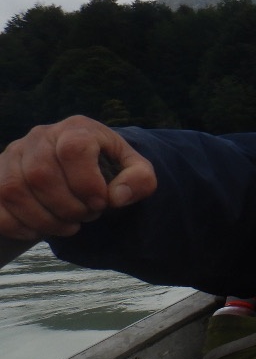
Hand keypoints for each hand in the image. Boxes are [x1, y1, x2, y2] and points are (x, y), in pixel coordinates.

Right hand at [0, 116, 156, 243]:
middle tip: (86, 216)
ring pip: (14, 191)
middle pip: (41, 175)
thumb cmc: (107, 169)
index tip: (100, 202)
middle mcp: (41, 136)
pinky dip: (18, 225)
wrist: (78, 168)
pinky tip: (40, 230)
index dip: (87, 182)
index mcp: (76, 129)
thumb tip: (117, 196)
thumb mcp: (135, 170)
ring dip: (44, 219)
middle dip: (67, 207)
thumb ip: (140, 180)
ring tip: (69, 224)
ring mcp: (13, 155)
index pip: (73, 149)